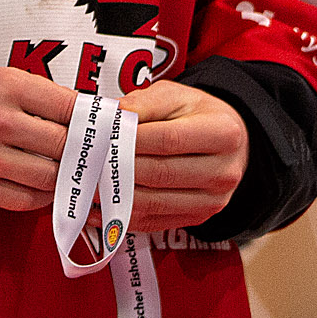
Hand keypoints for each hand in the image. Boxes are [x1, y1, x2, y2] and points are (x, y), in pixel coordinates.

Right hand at [0, 60, 76, 210]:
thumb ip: (42, 95)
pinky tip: (45, 184)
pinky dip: (42, 196)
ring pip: (48, 176)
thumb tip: (87, 117)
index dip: (90, 119)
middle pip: (62, 144)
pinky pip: (24, 199)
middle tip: (91, 152)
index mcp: (8, 86)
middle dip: (81, 150)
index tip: (101, 127)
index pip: (67, 106)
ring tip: (69, 170)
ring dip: (64, 176)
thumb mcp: (3, 76)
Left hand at [88, 79, 247, 231]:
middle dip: (119, 169)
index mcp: (223, 133)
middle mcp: (223, 172)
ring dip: (117, 197)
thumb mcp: (176, 95)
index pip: (168, 139)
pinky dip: (124, 217)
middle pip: (161, 174)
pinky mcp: (197, 218)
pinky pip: (155, 222)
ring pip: (155, 203)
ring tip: (88, 185)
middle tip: (87, 163)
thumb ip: (144, 103)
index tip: (102, 138)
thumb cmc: (197, 114)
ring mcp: (212, 201)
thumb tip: (112, 117)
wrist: (229, 141)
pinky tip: (99, 209)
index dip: (131, 140)